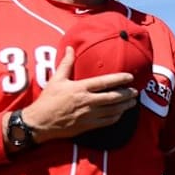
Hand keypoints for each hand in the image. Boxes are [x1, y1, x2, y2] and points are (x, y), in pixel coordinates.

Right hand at [23, 47, 139, 143]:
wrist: (39, 123)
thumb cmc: (47, 100)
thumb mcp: (56, 79)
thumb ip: (66, 64)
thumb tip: (69, 48)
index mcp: (80, 88)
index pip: (105, 82)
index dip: (120, 79)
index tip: (130, 77)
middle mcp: (87, 101)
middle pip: (113, 97)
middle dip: (126, 94)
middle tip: (136, 91)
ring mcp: (88, 115)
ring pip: (112, 110)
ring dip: (124, 106)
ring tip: (132, 102)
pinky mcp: (87, 126)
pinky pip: (107, 121)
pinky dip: (116, 117)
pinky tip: (121, 113)